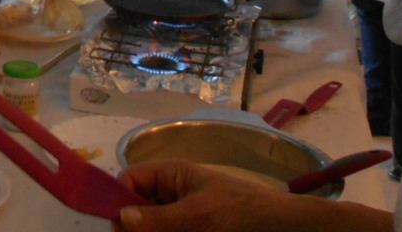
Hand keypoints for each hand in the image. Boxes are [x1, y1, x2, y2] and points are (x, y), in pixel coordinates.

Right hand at [114, 160, 313, 231]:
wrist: (283, 228)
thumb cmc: (242, 212)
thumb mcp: (199, 215)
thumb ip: (159, 219)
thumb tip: (120, 217)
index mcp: (172, 175)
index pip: (130, 179)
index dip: (119, 198)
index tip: (118, 227)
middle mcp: (172, 193)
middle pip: (138, 208)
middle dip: (136, 226)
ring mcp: (182, 216)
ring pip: (153, 226)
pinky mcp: (192, 230)